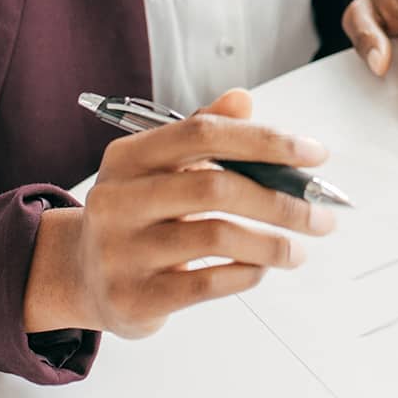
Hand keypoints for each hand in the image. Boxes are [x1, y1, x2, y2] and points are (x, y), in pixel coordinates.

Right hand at [23, 88, 332, 336]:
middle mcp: (117, 200)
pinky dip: (245, 274)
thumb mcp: (158, 165)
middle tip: (320, 214)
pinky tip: (262, 269)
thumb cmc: (137, 210)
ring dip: (271, 243)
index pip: (204, 133)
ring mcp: (120, 252)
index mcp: (128, 157)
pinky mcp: (132, 299)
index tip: (315, 154)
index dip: (265, 140)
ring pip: (216, 237)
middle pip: (215, 188)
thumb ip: (202, 131)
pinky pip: (206, 283)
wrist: (76, 274)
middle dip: (281, 201)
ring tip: (298, 249)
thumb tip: (243, 99)